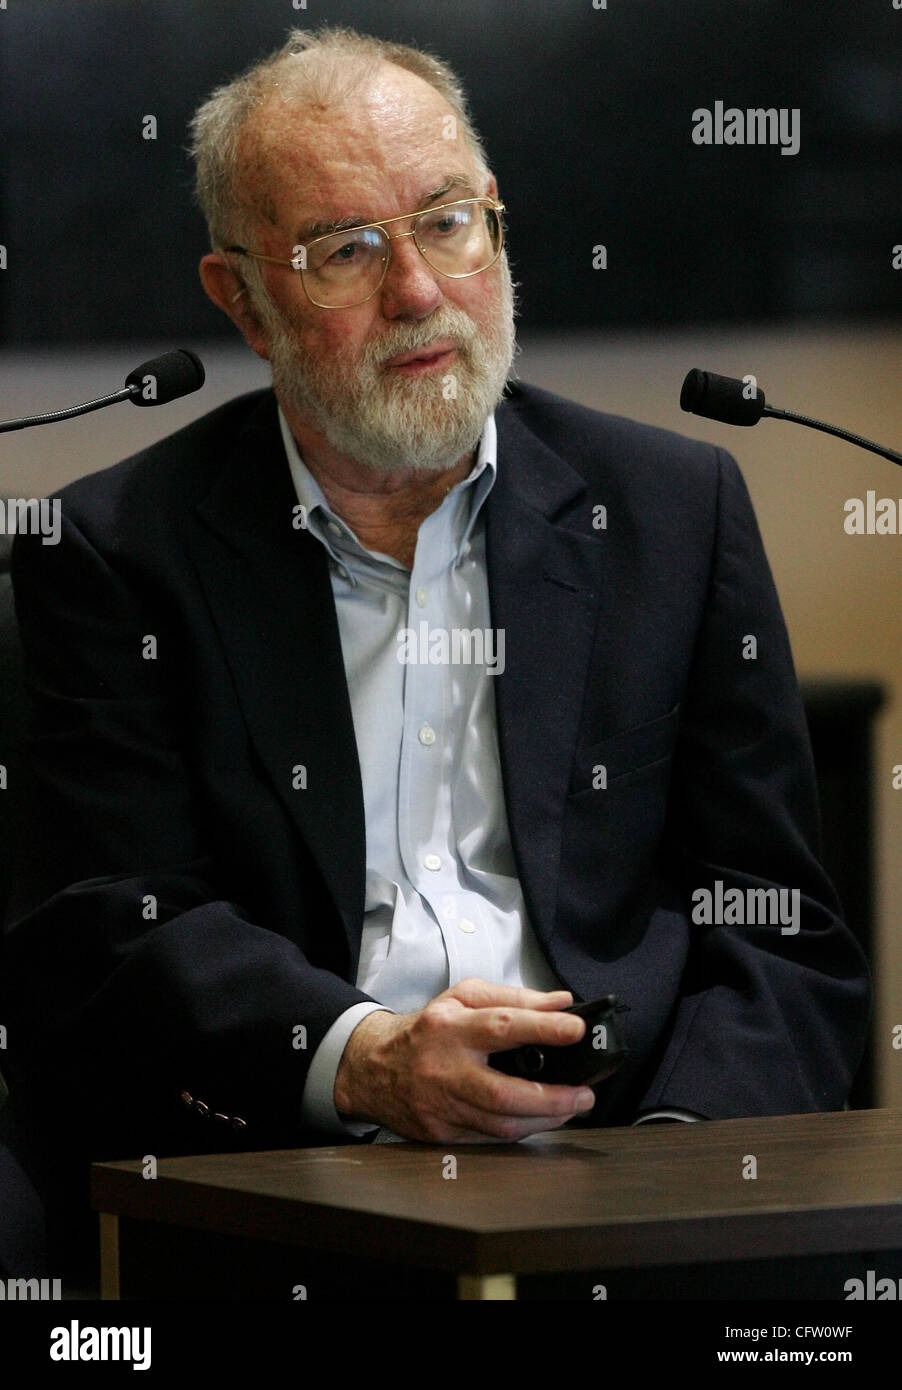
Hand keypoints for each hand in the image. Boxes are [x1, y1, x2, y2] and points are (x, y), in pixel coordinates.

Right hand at [333, 977, 596, 1142]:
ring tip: (572, 1106)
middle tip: (585, 1093)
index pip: (502, 1025)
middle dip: (553, 1097)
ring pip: (501, 1124)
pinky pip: (490, 1137)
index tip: (575, 1028)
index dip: (543, 1028)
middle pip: (503, 1092)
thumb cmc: (426, 1029)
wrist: (371, 1067)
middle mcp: (445, 1069)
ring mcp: (441, 1107)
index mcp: (451, 1027)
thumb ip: (513, 997)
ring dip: (545, 1118)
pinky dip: (520, 1128)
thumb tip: (560, 1003)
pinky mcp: (440, 1134)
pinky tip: (539, 1117)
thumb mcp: (462, 997)